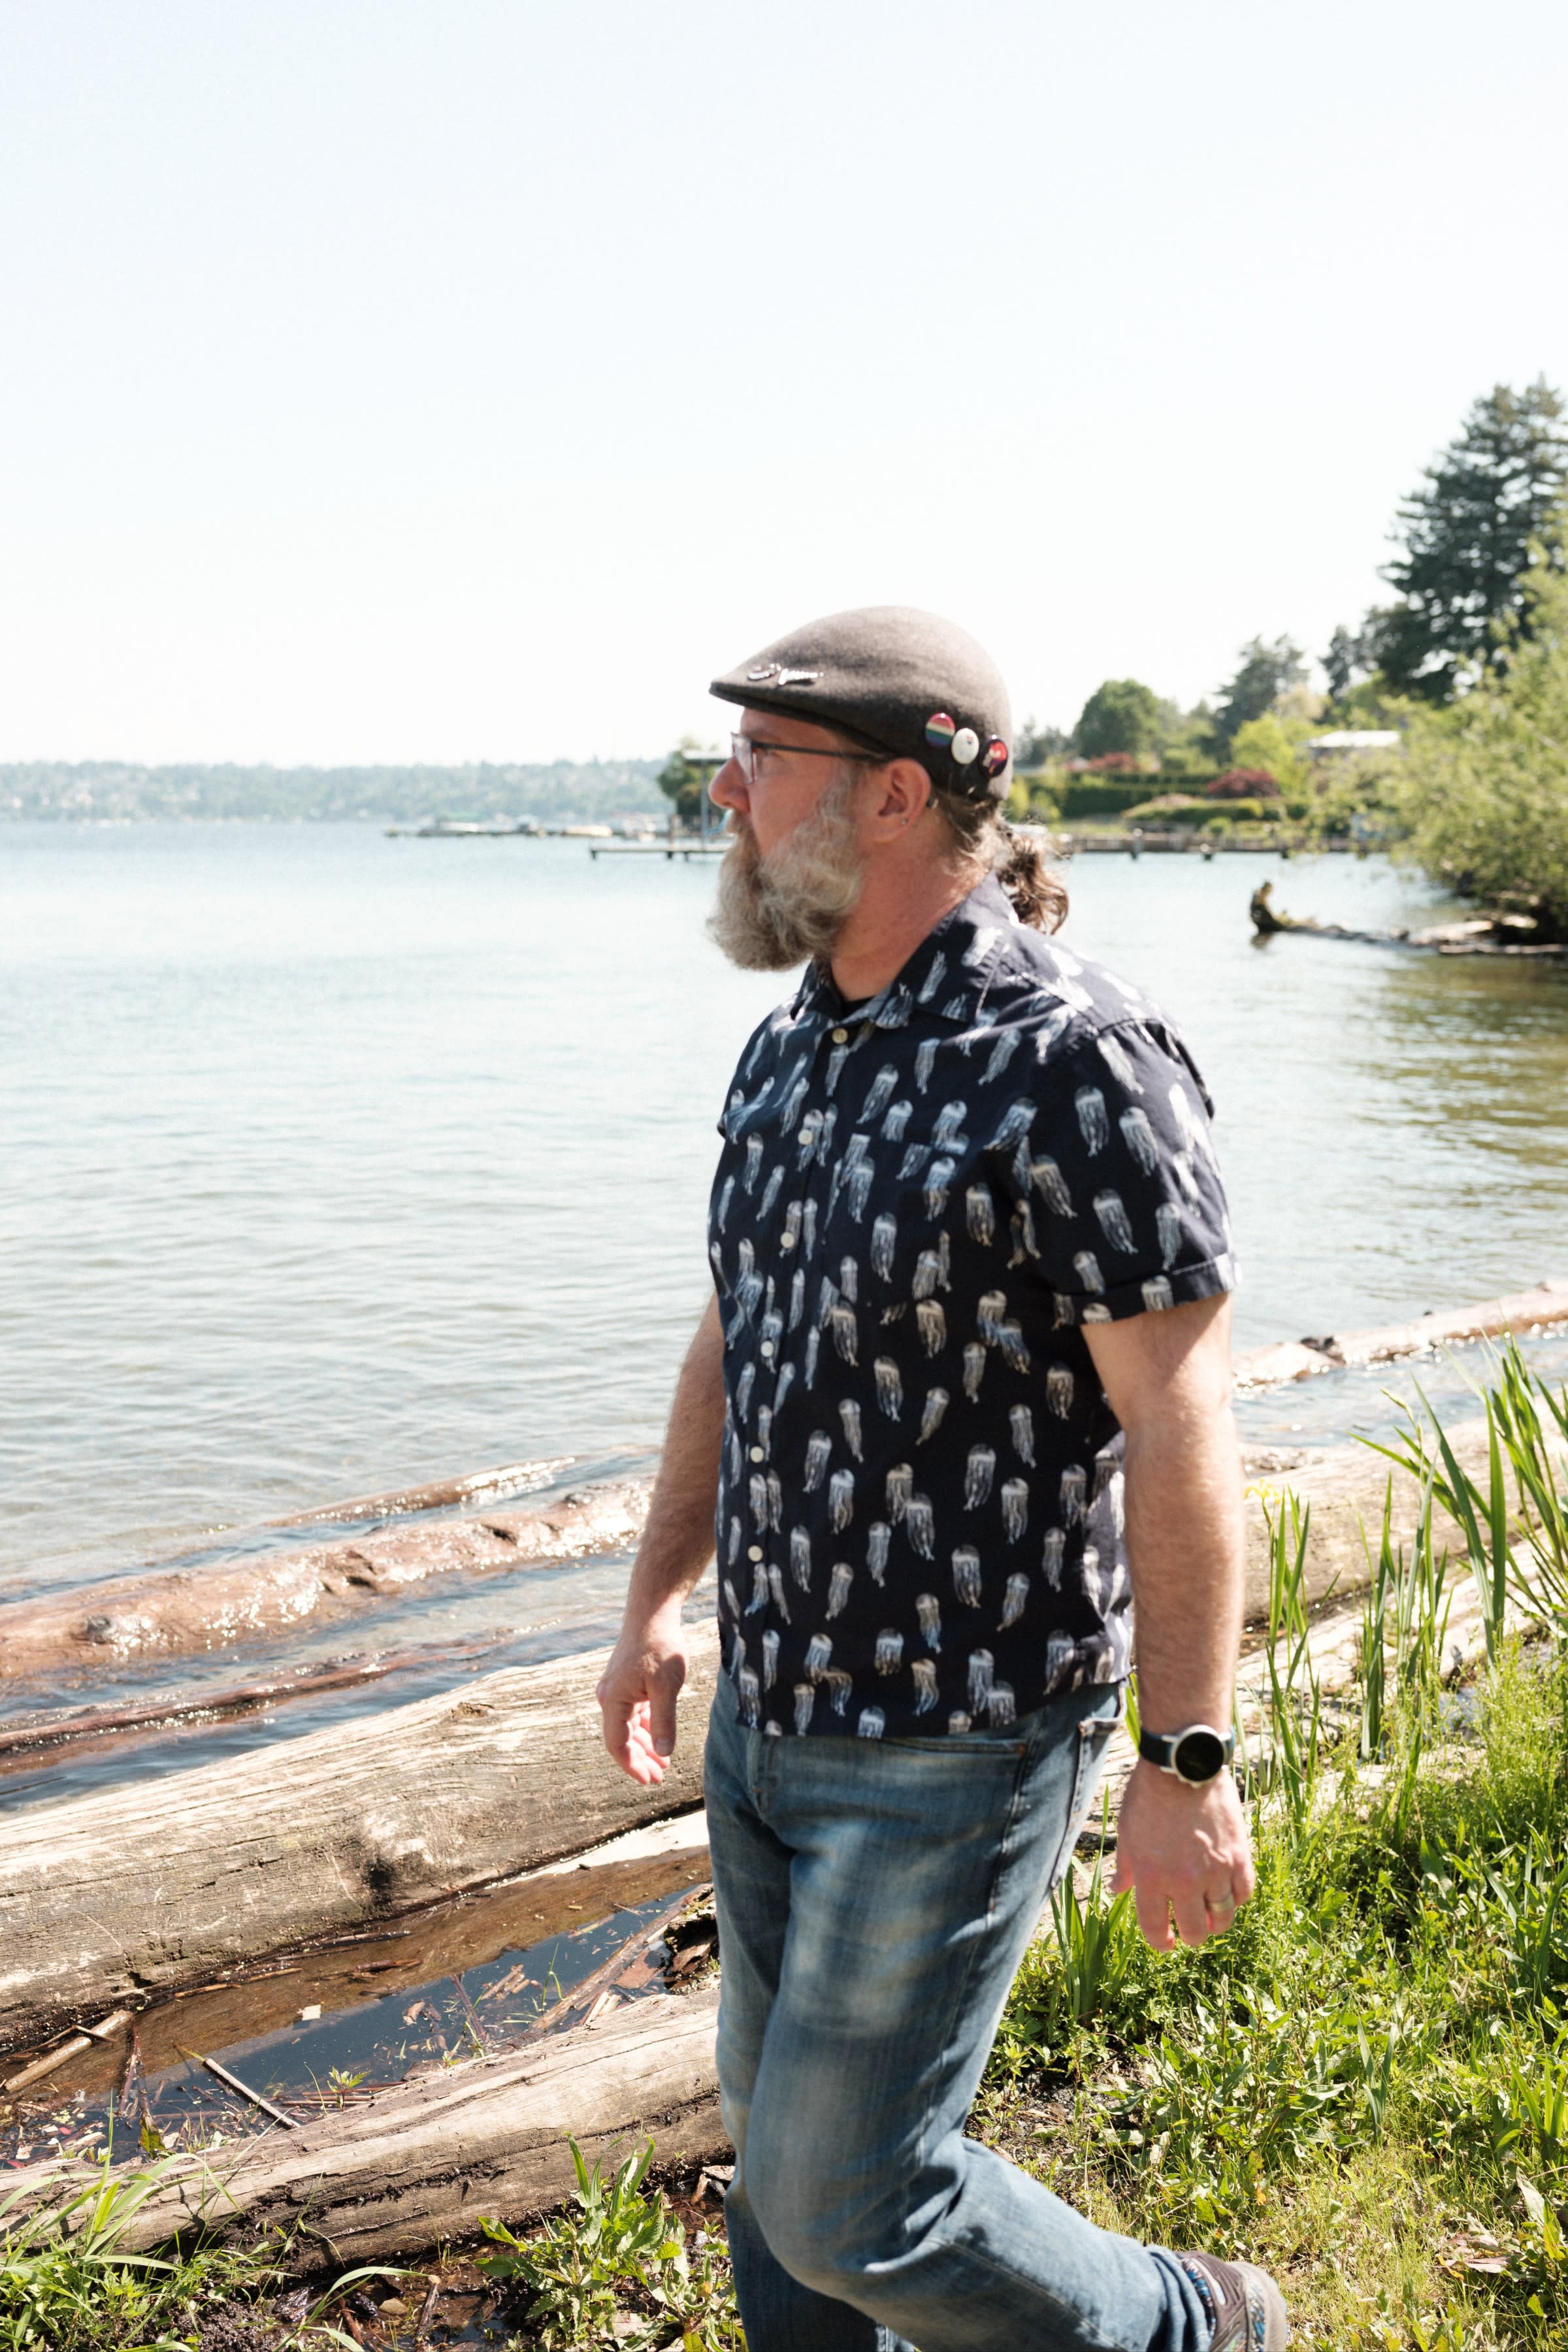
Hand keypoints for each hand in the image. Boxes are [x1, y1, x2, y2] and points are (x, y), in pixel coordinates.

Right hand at [596, 1609, 689, 1785]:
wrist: (653, 1612)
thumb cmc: (660, 1646)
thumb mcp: (666, 1686)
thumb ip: (664, 1720)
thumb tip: (664, 1752)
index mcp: (613, 1700)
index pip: (617, 1744)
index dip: (632, 1765)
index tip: (649, 1781)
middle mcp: (610, 1696)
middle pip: (623, 1738)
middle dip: (640, 1759)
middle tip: (659, 1778)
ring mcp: (618, 1689)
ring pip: (629, 1726)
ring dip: (645, 1745)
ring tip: (663, 1764)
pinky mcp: (628, 1681)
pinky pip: (634, 1712)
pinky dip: (647, 1727)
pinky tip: (660, 1737)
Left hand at [1111, 1760, 1255, 1948]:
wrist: (1183, 1766)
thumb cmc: (1149, 1795)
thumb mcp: (1126, 1831)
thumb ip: (1125, 1866)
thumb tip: (1118, 1889)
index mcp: (1152, 1877)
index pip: (1155, 1928)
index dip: (1160, 1942)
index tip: (1165, 1943)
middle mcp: (1185, 1881)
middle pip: (1194, 1931)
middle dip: (1190, 1935)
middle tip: (1189, 1928)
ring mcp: (1215, 1871)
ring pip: (1223, 1918)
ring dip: (1215, 1922)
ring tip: (1211, 1915)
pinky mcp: (1239, 1857)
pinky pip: (1243, 1893)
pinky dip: (1236, 1898)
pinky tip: (1228, 1892)